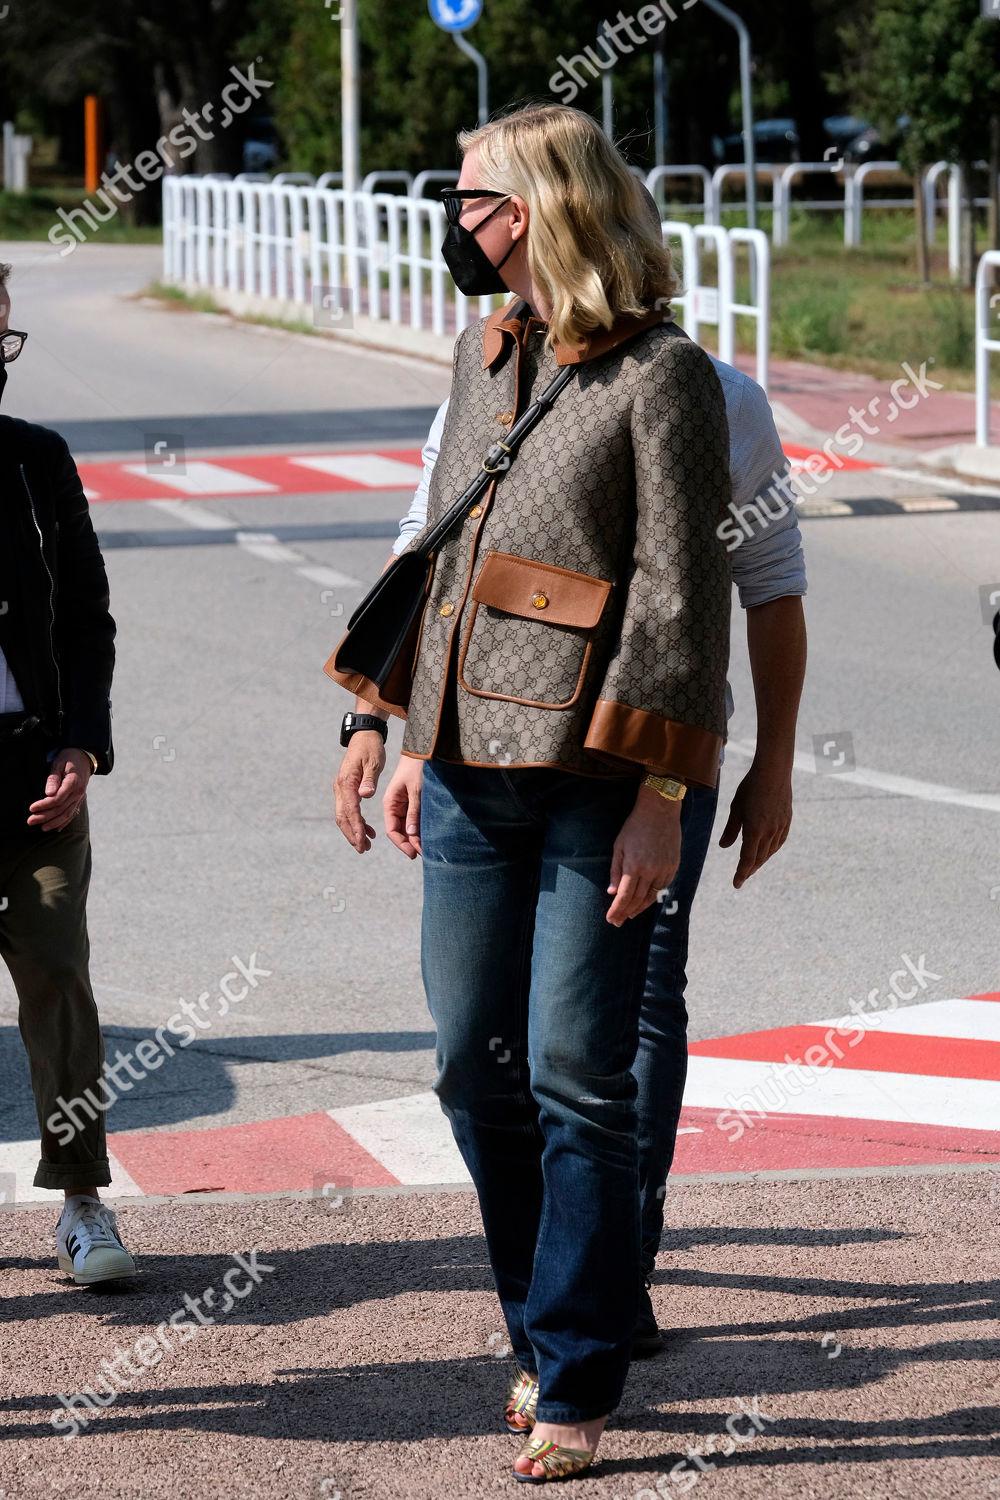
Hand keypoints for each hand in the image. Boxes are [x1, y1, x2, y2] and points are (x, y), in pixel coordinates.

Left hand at [27, 748, 91, 831]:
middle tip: (30, 821)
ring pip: (67, 814)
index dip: (44, 805)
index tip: (31, 808)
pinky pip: (73, 813)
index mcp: (73, 783)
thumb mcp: (58, 764)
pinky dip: (65, 822)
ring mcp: (80, 797)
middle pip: (61, 809)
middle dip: (45, 816)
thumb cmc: (68, 759)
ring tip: (42, 828)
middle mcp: (78, 793)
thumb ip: (53, 779)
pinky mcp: (79, 800)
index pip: (57, 799)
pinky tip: (57, 829)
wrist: (84, 758)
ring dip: (54, 822)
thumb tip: (48, 793)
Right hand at [334, 731, 386, 852]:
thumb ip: (369, 779)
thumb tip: (365, 795)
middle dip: (352, 835)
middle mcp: (340, 788)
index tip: (363, 842)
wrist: (364, 736)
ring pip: (343, 816)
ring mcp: (341, 789)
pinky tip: (368, 830)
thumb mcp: (374, 762)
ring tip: (367, 845)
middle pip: (342, 817)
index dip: (356, 828)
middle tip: (363, 849)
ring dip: (353, 831)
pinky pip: (349, 810)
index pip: (351, 811)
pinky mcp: (346, 790)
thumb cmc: (371, 748)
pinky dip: (357, 822)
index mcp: (346, 782)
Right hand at [383, 757, 422, 858]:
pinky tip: (429, 835)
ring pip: (407, 827)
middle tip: (425, 854)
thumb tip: (412, 834)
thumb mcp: (416, 789)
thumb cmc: (416, 766)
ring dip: (416, 838)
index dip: (402, 844)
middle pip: (399, 831)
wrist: (421, 749)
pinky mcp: (412, 801)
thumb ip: (414, 811)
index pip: (392, 830)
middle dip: (410, 844)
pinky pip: (414, 819)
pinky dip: (420, 828)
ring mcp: (403, 804)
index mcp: (390, 803)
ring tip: (429, 848)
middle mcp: (394, 806)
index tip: (414, 854)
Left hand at [606, 784, 681, 926]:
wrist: (660, 810)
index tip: (611, 919)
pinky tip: (646, 900)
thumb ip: (616, 871)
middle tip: (618, 922)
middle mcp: (650, 870)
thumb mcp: (619, 846)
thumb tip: (612, 893)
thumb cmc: (635, 826)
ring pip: (652, 896)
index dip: (617, 910)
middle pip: (638, 900)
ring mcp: (664, 869)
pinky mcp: (674, 866)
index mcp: (634, 865)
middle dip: (626, 913)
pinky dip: (654, 896)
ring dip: (640, 908)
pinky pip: (663, 887)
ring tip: (630, 914)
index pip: (624, 896)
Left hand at [718, 758, 792, 887]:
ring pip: (770, 851)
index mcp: (755, 830)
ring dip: (760, 861)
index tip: (736, 884)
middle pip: (759, 858)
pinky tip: (767, 851)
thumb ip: (731, 829)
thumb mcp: (736, 808)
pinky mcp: (787, 821)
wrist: (774, 772)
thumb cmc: (750, 787)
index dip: (741, 873)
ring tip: (752, 867)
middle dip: (749, 870)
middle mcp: (769, 832)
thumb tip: (724, 847)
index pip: (747, 859)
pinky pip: (779, 842)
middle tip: (742, 877)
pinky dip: (771, 850)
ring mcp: (780, 827)